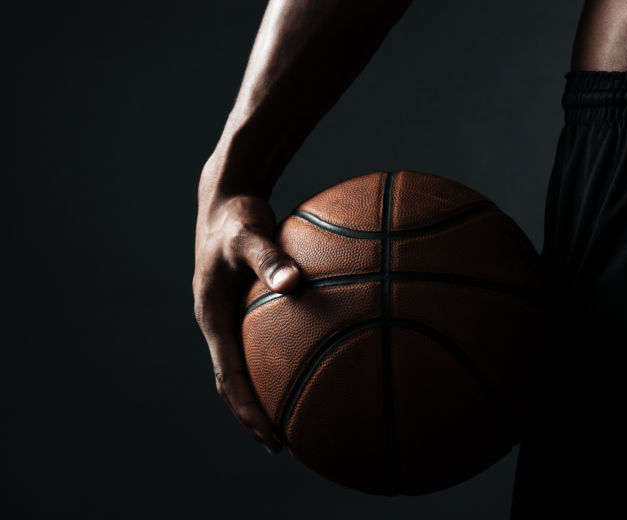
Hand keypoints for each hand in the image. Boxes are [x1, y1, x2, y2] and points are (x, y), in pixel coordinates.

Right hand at [193, 185, 300, 454]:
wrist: (225, 199)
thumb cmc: (237, 216)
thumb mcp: (250, 236)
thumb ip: (270, 259)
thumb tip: (296, 282)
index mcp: (212, 317)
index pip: (227, 376)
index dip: (247, 409)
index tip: (269, 436)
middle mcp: (217, 323)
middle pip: (231, 382)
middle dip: (253, 415)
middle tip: (281, 444)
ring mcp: (228, 317)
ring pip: (242, 367)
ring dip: (261, 395)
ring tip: (291, 418)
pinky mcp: (242, 308)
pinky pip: (256, 345)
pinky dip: (273, 364)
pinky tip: (305, 365)